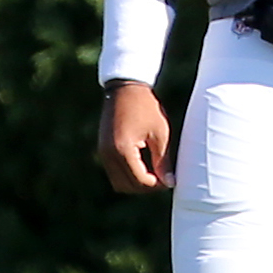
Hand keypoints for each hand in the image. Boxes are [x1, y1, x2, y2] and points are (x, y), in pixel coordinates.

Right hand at [96, 80, 173, 194]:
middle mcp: (109, 154)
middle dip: (146, 186)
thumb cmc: (145, 106)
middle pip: (127, 186)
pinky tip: (143, 164)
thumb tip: (169, 182)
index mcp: (123, 150)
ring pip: (118, 182)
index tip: (169, 179)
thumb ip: (163, 161)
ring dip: (135, 182)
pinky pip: (114, 171)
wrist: (125, 87)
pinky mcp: (102, 149)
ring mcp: (103, 152)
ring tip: (154, 172)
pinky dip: (128, 174)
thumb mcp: (160, 133)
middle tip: (162, 178)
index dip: (157, 184)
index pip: (140, 180)